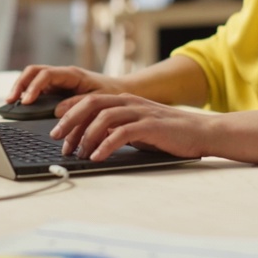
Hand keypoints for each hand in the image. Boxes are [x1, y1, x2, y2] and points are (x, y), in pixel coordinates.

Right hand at [6, 64, 124, 113]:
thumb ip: (78, 104)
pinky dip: (28, 93)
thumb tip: (57, 111)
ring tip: (11, 102)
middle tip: (10, 100)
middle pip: (34, 72)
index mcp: (72, 75)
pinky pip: (38, 87)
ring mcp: (58, 81)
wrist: (119, 91)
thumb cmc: (111, 94)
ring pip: (33, 78)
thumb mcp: (98, 100)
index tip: (26, 101)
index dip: (34, 87)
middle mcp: (62, 75)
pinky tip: (22, 104)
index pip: (46, 75)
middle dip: (20, 84)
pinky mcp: (56, 89)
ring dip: (21, 88)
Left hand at [51, 93, 213, 160]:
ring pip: (104, 117)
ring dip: (86, 135)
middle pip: (91, 104)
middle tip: (58, 139)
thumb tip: (92, 142)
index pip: (89, 101)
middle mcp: (130, 102)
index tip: (56, 130)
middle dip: (70, 121)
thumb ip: (117, 130)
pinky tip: (97, 157)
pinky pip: (122, 133)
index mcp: (124, 101)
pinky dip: (106, 145)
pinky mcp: (151, 126)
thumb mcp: (137, 128)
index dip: (69, 113)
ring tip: (77, 153)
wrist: (201, 132)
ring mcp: (140, 112)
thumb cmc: (169, 133)